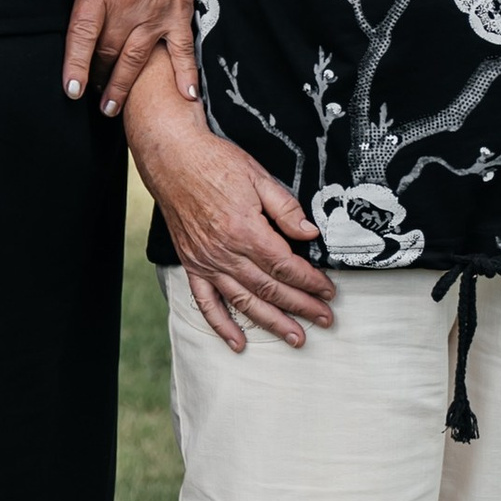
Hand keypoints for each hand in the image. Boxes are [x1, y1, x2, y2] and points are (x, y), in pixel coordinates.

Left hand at [64, 0, 203, 116]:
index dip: (75, 66)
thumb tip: (77, 31)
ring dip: (122, 87)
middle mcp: (127, 2)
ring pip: (135, 60)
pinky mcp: (180, 13)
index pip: (82, 35)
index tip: (71, 90)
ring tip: (111, 107)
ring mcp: (156, 10)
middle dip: (96, 78)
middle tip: (92, 94)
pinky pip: (182, 51)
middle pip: (107, 53)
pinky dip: (185, 75)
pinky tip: (186, 97)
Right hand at [125, 71, 333, 351]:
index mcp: (246, 230)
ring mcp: (207, 261)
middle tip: (325, 320)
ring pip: (244, 301)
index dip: (311, 282)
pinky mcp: (192, 263)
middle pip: (270, 289)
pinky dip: (221, 325)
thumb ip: (286, 209)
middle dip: (301, 307)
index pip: (286, 267)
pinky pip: (206, 302)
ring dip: (272, 322)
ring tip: (295, 337)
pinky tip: (237, 342)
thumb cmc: (215, 162)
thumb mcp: (259, 178)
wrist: (172, 158)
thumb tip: (310, 234)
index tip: (329, 291)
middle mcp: (226, 252)